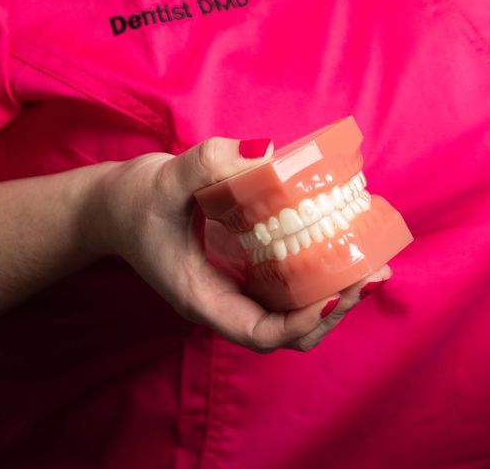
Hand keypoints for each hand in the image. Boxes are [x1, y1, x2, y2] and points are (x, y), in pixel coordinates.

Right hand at [87, 138, 387, 352]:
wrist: (114, 205)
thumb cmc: (134, 200)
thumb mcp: (165, 177)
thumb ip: (208, 163)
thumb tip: (267, 155)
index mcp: (202, 299)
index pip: (259, 333)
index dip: (300, 323)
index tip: (334, 294)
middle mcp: (226, 302)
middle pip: (288, 332)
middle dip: (334, 310)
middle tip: (371, 274)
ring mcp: (239, 287)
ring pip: (295, 312)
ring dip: (337, 294)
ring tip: (374, 265)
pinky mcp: (248, 267)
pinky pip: (292, 282)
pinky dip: (323, 270)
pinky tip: (349, 244)